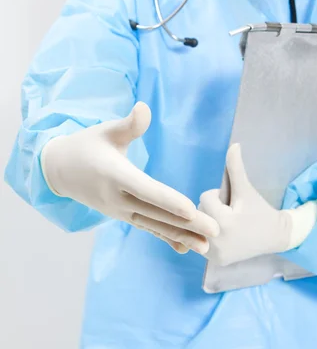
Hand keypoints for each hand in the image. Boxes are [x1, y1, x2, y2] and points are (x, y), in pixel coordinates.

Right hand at [40, 102, 219, 254]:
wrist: (62, 170)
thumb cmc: (88, 145)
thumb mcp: (105, 130)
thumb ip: (128, 124)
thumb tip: (144, 107)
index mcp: (115, 174)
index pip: (145, 189)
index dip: (168, 200)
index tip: (191, 210)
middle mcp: (117, 198)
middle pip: (156, 212)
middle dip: (187, 223)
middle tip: (215, 229)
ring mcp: (120, 210)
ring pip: (155, 225)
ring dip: (182, 235)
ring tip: (207, 246)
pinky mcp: (123, 215)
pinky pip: (148, 228)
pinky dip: (166, 238)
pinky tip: (185, 248)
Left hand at [199, 143, 316, 266]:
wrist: (276, 237)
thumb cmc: (260, 210)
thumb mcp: (246, 189)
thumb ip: (236, 167)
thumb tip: (233, 144)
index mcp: (224, 223)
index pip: (205, 198)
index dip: (218, 196)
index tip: (232, 203)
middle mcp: (216, 242)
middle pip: (199, 213)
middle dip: (211, 209)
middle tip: (230, 213)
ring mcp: (215, 254)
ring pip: (198, 227)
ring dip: (209, 221)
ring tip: (227, 223)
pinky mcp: (215, 261)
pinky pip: (201, 240)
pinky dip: (208, 235)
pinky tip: (223, 234)